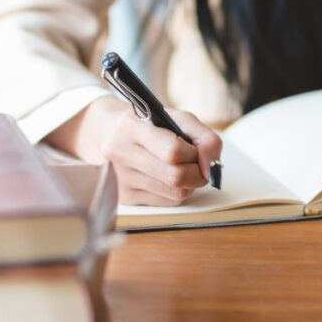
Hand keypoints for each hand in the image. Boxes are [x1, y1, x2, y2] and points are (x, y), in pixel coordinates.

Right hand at [45, 96, 222, 205]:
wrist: (108, 132)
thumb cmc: (150, 124)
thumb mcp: (178, 118)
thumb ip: (204, 138)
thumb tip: (213, 168)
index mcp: (132, 127)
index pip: (173, 151)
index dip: (194, 154)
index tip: (197, 151)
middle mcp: (120, 153)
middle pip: (176, 177)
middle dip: (198, 173)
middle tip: (198, 165)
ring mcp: (120, 179)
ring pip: (175, 193)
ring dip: (190, 183)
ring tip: (182, 168)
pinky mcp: (124, 197)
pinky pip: (167, 203)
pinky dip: (176, 192)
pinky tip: (167, 178)